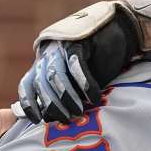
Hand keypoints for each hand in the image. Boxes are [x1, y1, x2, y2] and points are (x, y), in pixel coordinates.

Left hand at [16, 0, 150, 124]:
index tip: (38, 121)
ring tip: (80, 111)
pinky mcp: (79, 41)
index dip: (30, 103)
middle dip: (53, 105)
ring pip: (56, 76)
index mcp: (43, 63)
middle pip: (41, 83)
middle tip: (67, 120)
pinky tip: (95, 97)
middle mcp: (48, 53)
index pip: (27, 84)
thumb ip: (65, 95)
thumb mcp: (79, 82)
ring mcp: (62, 45)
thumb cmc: (100, 60)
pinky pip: (77, 66)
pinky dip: (85, 84)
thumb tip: (53, 117)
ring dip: (67, 97)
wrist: (123, 30)